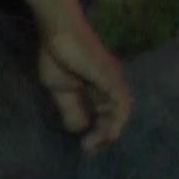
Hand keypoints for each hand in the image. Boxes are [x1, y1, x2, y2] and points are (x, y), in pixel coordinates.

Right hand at [36, 24, 132, 155]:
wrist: (56, 29)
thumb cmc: (57, 54)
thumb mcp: (61, 90)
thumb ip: (71, 109)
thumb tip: (80, 130)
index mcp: (100, 88)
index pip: (107, 116)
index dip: (99, 134)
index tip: (86, 148)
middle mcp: (111, 84)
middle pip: (117, 116)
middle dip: (105, 136)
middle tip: (89, 149)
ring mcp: (111, 78)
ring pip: (122, 110)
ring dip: (112, 130)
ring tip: (98, 143)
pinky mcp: (108, 75)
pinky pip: (119, 100)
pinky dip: (117, 118)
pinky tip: (108, 131)